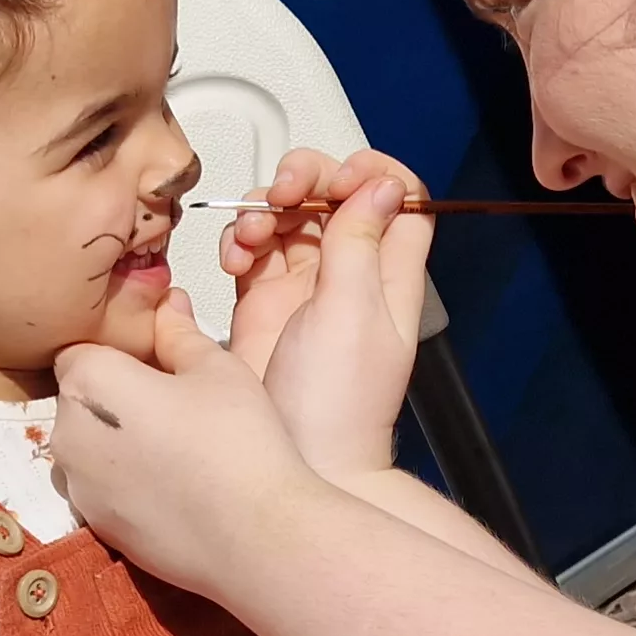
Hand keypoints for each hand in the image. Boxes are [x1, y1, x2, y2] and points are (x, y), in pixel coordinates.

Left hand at [54, 291, 339, 589]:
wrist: (254, 535)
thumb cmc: (237, 439)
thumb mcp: (215, 368)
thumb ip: (178, 333)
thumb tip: (166, 304)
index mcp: (89, 380)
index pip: (82, 348)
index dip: (119, 352)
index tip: (158, 365)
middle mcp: (66, 433)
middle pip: (80, 400)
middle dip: (114, 397)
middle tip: (174, 405)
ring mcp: (78, 486)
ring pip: (88, 447)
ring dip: (116, 442)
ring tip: (176, 451)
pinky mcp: (96, 527)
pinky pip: (101, 489)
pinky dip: (125, 483)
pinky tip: (174, 488)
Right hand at [227, 150, 431, 480]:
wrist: (297, 464)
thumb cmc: (336, 407)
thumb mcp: (352, 313)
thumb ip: (360, 243)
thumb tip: (383, 185)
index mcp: (389, 275)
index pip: (400, 198)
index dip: (372, 172)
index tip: (341, 174)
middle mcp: (350, 275)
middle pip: (335, 195)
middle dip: (306, 179)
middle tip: (284, 193)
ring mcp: (304, 288)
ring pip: (288, 216)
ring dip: (263, 210)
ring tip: (250, 238)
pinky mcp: (262, 303)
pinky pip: (252, 250)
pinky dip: (240, 242)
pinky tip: (234, 262)